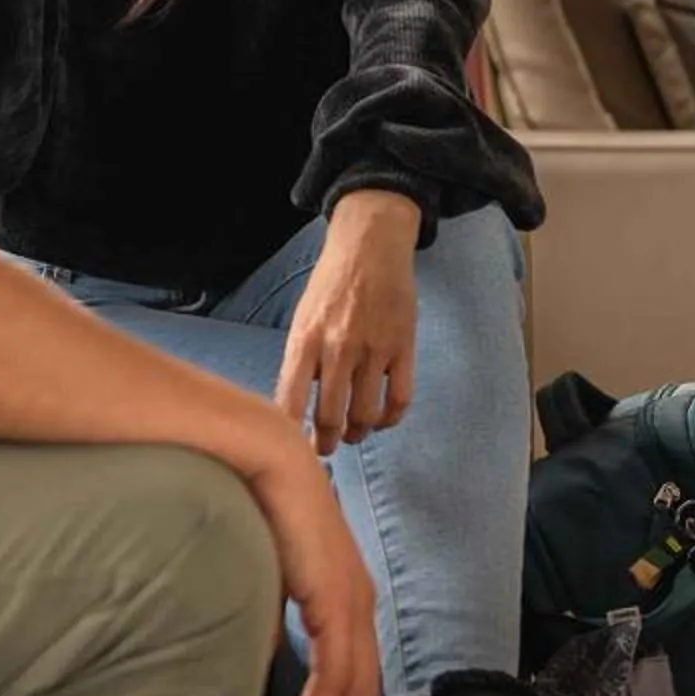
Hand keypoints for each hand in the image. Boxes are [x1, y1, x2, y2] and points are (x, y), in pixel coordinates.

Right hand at [244, 442, 381, 695]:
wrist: (262, 455)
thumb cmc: (252, 503)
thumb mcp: (262, 571)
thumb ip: (268, 612)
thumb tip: (254, 654)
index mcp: (344, 595)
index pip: (352, 676)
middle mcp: (359, 603)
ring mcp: (352, 603)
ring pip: (352, 695)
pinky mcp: (337, 602)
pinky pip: (336, 677)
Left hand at [275, 192, 420, 454]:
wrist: (370, 246)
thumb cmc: (330, 285)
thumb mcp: (302, 318)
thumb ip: (300, 360)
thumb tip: (295, 407)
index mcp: (306, 340)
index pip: (291, 400)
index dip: (292, 433)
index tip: (293, 447)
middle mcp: (338, 348)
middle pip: (331, 416)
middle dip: (327, 442)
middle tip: (326, 449)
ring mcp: (373, 350)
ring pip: (366, 414)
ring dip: (358, 433)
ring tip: (352, 435)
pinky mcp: (403, 348)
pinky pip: (400, 399)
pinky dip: (391, 419)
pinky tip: (382, 420)